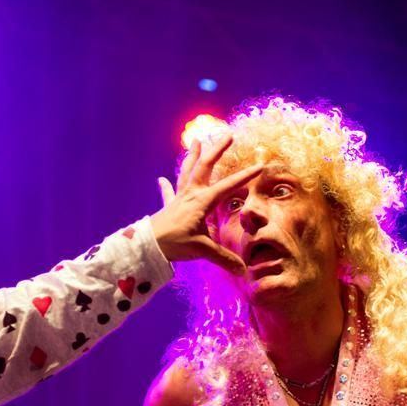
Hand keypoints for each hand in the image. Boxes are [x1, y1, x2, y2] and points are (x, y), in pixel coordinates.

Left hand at [150, 135, 262, 273]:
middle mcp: (191, 194)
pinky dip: (165, 186)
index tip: (259, 166)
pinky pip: (168, 193)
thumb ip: (223, 258)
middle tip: (227, 135)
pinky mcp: (168, 207)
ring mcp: (179, 198)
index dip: (244, 177)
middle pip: (205, 167)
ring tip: (195, 141)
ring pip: (187, 172)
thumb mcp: (202, 250)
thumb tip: (243, 270)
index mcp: (202, 201)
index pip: (228, 186)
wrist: (147, 245)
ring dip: (192, 156)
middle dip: (217, 150)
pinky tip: (160, 179)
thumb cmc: (175, 244)